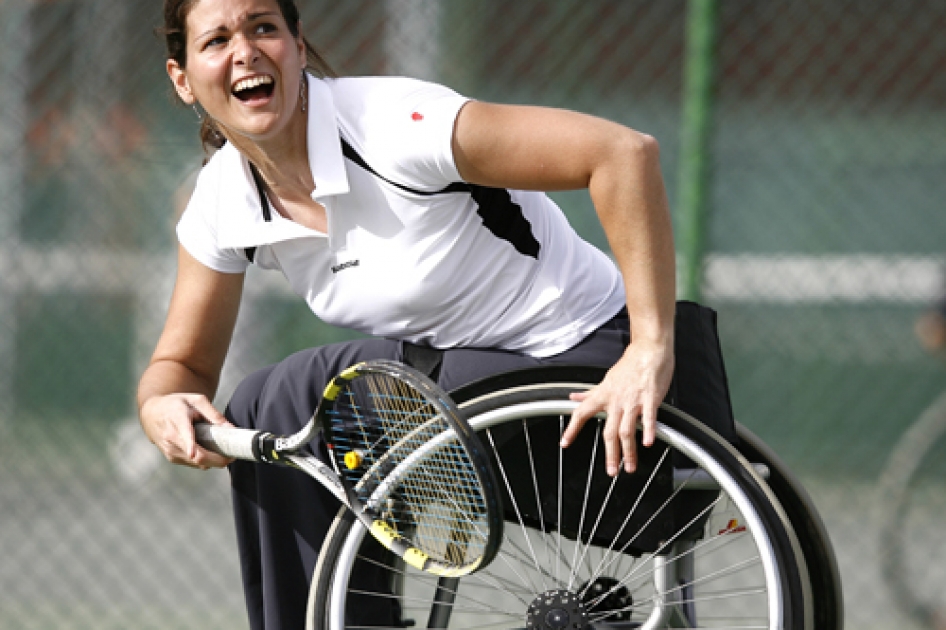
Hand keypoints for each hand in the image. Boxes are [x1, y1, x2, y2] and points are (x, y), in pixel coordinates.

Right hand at [139, 393, 233, 468]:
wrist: (152, 413)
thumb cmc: (177, 404)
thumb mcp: (196, 400)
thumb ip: (214, 414)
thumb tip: (231, 429)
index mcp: (177, 420)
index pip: (184, 436)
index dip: (190, 446)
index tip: (193, 454)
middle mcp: (171, 439)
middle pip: (197, 456)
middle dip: (218, 460)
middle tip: (233, 455)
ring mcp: (170, 451)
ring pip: (198, 463)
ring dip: (213, 461)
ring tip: (222, 450)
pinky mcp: (172, 458)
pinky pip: (194, 464)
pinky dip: (205, 460)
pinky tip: (210, 451)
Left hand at [561, 340, 673, 475]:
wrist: (649, 350)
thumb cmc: (630, 365)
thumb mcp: (606, 379)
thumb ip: (590, 392)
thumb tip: (573, 396)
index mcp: (603, 395)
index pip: (581, 413)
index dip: (572, 428)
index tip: (565, 443)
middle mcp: (615, 400)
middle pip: (608, 432)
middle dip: (610, 454)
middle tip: (612, 472)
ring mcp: (633, 401)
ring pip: (627, 430)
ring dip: (628, 452)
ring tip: (630, 467)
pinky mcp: (650, 398)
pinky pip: (648, 417)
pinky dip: (648, 431)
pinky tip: (647, 443)